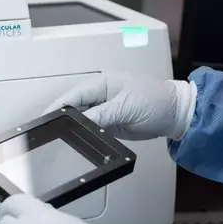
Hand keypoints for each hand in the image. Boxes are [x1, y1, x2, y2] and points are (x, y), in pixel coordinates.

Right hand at [44, 72, 195, 139]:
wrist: (176, 115)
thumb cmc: (157, 101)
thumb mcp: (125, 107)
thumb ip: (100, 115)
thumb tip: (80, 121)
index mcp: (104, 83)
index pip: (74, 94)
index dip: (59, 105)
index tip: (47, 116)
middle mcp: (102, 95)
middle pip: (76, 107)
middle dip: (64, 117)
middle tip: (52, 130)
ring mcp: (106, 110)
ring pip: (83, 119)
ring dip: (76, 127)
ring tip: (63, 137)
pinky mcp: (111, 123)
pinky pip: (94, 129)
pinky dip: (87, 134)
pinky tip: (80, 140)